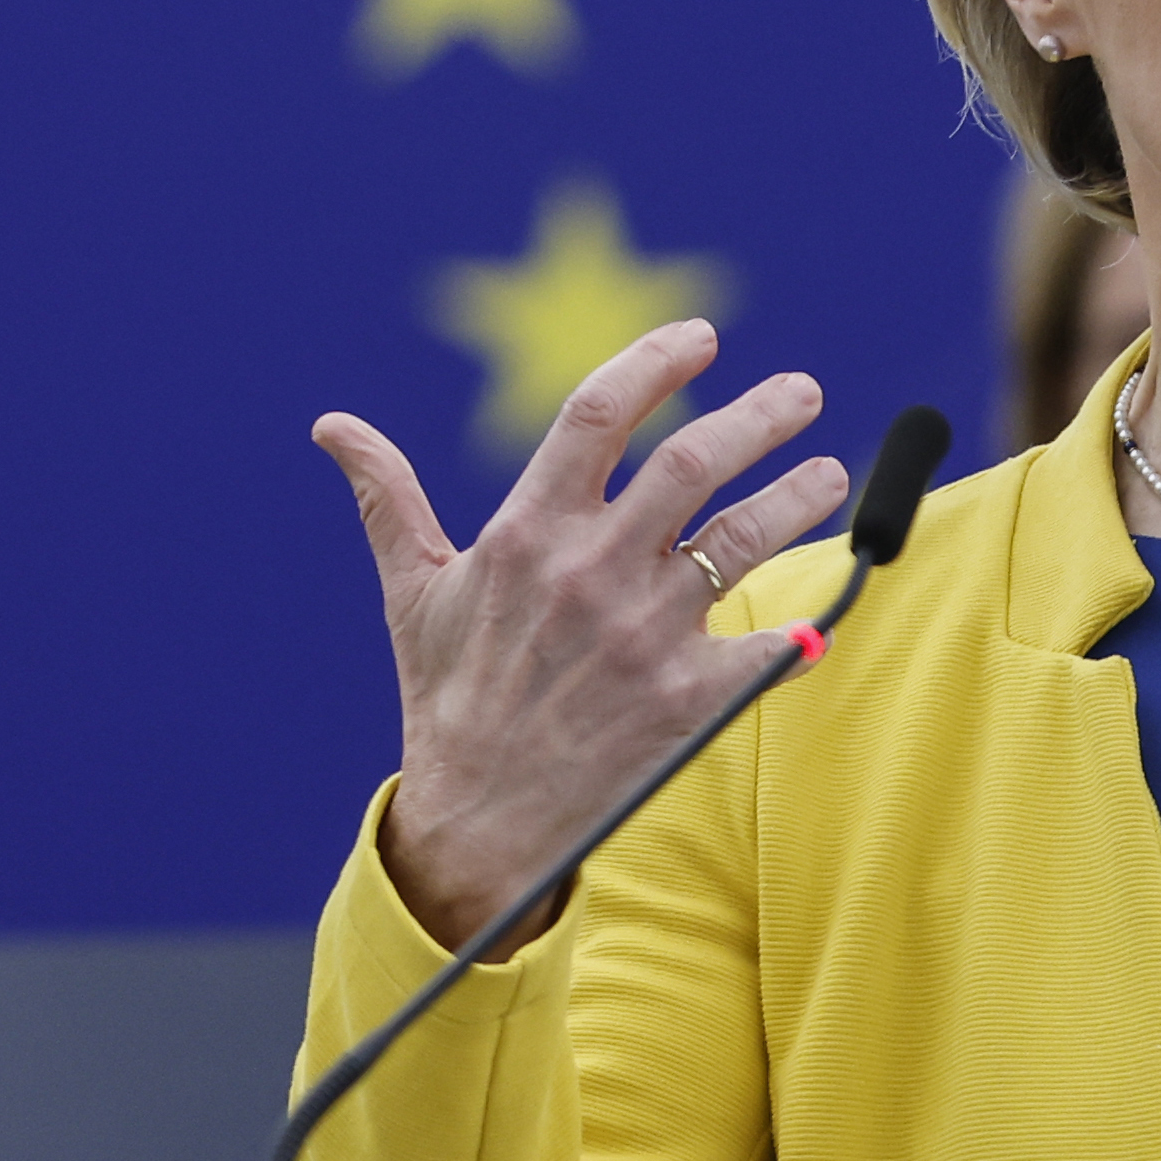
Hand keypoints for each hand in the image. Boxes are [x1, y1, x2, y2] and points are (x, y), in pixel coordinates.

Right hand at [313, 321, 844, 953]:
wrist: (482, 824)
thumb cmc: (446, 697)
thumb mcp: (412, 591)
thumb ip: (387, 497)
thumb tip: (331, 426)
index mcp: (526, 533)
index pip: (597, 412)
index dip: (654, 361)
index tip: (698, 335)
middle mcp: (593, 571)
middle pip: (695, 459)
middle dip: (760, 415)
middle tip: (802, 390)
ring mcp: (647, 633)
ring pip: (746, 536)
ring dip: (800, 495)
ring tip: (829, 473)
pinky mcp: (690, 696)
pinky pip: (769, 645)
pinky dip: (801, 626)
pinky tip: (821, 611)